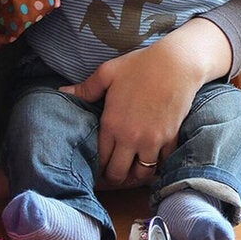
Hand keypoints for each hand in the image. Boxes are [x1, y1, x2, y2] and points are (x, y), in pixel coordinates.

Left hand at [63, 42, 200, 185]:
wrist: (178, 63)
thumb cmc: (141, 65)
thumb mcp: (108, 72)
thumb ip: (86, 88)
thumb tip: (63, 91)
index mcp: (112, 124)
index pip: (100, 160)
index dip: (97, 167)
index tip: (98, 168)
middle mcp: (130, 138)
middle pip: (118, 174)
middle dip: (114, 176)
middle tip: (113, 172)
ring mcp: (152, 140)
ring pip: (141, 174)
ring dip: (136, 173)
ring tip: (133, 168)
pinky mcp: (170, 138)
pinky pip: (162, 162)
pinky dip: (157, 163)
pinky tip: (152, 158)